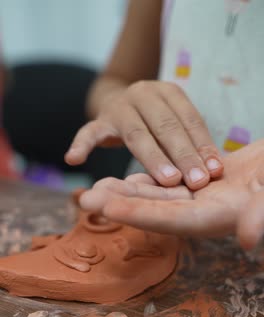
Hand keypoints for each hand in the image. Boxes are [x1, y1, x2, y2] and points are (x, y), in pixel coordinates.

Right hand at [65, 80, 222, 189]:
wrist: (122, 103)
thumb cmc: (156, 121)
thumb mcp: (175, 123)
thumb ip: (190, 142)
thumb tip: (214, 170)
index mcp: (168, 92)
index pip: (189, 120)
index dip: (202, 146)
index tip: (213, 171)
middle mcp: (144, 93)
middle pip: (166, 126)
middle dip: (183, 155)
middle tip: (196, 181)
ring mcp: (119, 106)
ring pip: (137, 134)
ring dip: (154, 159)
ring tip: (168, 181)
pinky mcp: (99, 120)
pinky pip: (89, 132)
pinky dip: (81, 144)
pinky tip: (73, 159)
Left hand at [79, 140, 263, 249]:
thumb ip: (262, 215)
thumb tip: (247, 240)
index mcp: (221, 217)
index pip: (174, 219)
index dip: (140, 215)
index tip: (107, 208)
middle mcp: (207, 212)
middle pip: (157, 211)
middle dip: (122, 206)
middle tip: (85, 199)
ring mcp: (205, 198)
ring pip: (160, 197)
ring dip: (128, 193)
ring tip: (96, 187)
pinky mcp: (205, 183)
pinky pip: (171, 183)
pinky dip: (148, 180)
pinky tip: (124, 177)